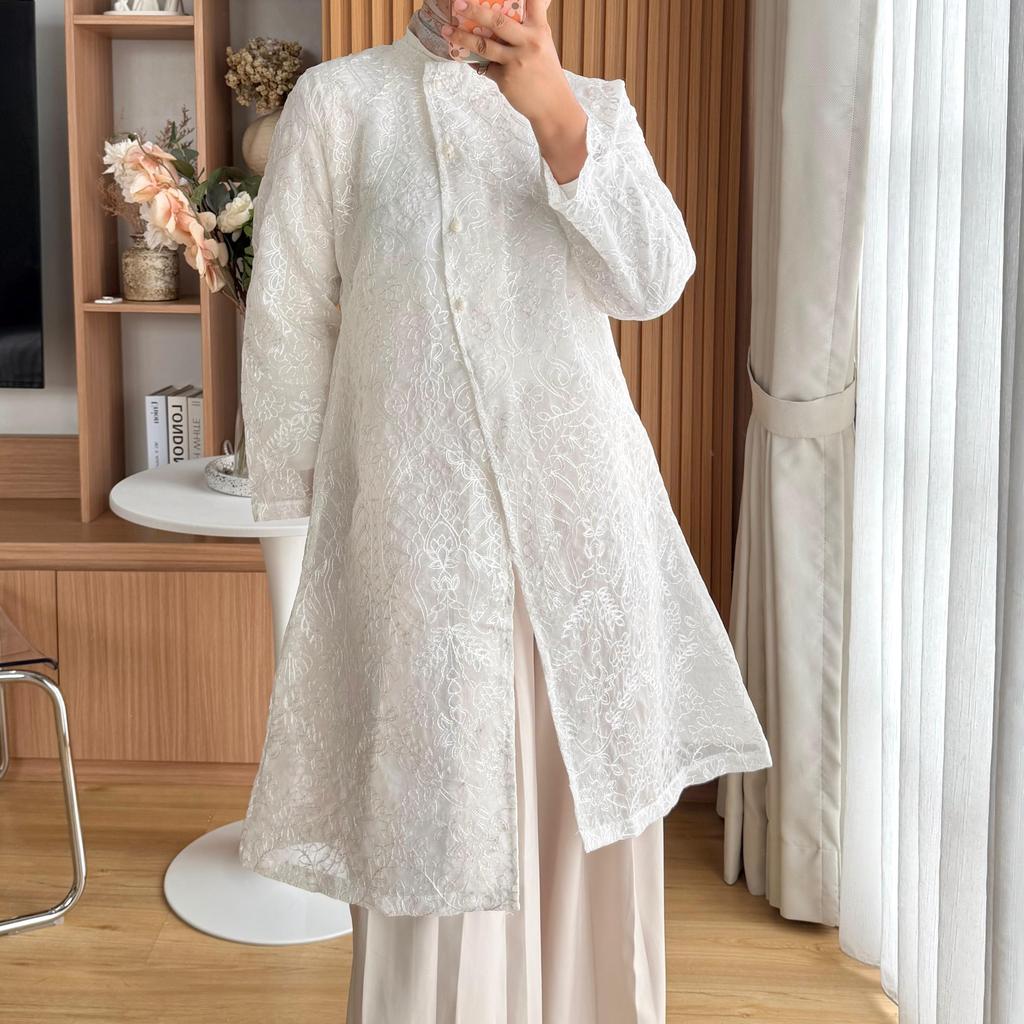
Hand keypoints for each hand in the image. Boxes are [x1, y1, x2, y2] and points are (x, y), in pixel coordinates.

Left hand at [442, 0, 588, 184]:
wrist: (553, 107)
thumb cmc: (547, 75)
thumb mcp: (543, 47)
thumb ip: (527, 33)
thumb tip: (499, 22)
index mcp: (540, 31)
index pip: (535, 2)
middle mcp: (529, 43)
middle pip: (497, 21)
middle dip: (475, 11)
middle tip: (458, 4)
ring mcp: (516, 61)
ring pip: (483, 46)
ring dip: (462, 38)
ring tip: (447, 31)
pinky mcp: (505, 79)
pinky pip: (484, 67)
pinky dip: (474, 63)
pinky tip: (464, 57)